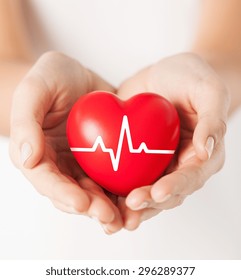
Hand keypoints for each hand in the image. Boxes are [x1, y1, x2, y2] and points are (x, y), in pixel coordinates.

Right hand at [9, 51, 122, 233]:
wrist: (77, 75)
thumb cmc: (52, 78)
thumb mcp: (35, 89)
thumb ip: (25, 122)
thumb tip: (27, 158)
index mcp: (38, 153)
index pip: (46, 180)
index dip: (62, 194)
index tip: (81, 203)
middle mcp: (59, 164)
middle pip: (72, 193)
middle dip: (90, 208)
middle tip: (109, 218)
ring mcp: (81, 163)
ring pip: (93, 192)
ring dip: (108, 207)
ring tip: (125, 218)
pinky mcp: (102, 158)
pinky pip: (112, 177)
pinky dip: (122, 191)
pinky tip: (137, 198)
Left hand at [117, 53, 229, 229]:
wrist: (166, 74)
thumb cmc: (192, 79)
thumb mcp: (208, 91)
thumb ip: (212, 120)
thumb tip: (205, 151)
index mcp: (201, 155)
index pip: (191, 177)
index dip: (175, 187)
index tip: (158, 192)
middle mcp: (179, 165)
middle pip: (166, 192)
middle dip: (148, 203)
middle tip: (130, 207)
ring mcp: (156, 164)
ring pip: (145, 192)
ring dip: (130, 207)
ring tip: (113, 217)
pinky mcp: (135, 158)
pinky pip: (125, 176)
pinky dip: (113, 190)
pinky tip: (99, 198)